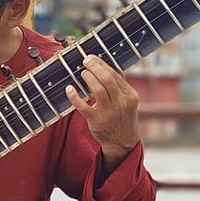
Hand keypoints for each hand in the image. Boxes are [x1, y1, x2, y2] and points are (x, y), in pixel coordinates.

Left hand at [64, 55, 140, 169]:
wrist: (122, 142)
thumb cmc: (122, 118)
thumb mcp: (127, 102)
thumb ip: (119, 88)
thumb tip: (102, 68)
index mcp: (130, 96)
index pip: (115, 75)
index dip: (102, 65)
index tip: (93, 58)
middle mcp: (121, 103)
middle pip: (107, 80)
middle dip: (95, 67)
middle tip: (86, 60)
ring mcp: (109, 112)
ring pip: (98, 90)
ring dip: (89, 78)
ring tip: (83, 72)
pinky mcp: (96, 121)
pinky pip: (83, 106)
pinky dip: (74, 96)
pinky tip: (69, 89)